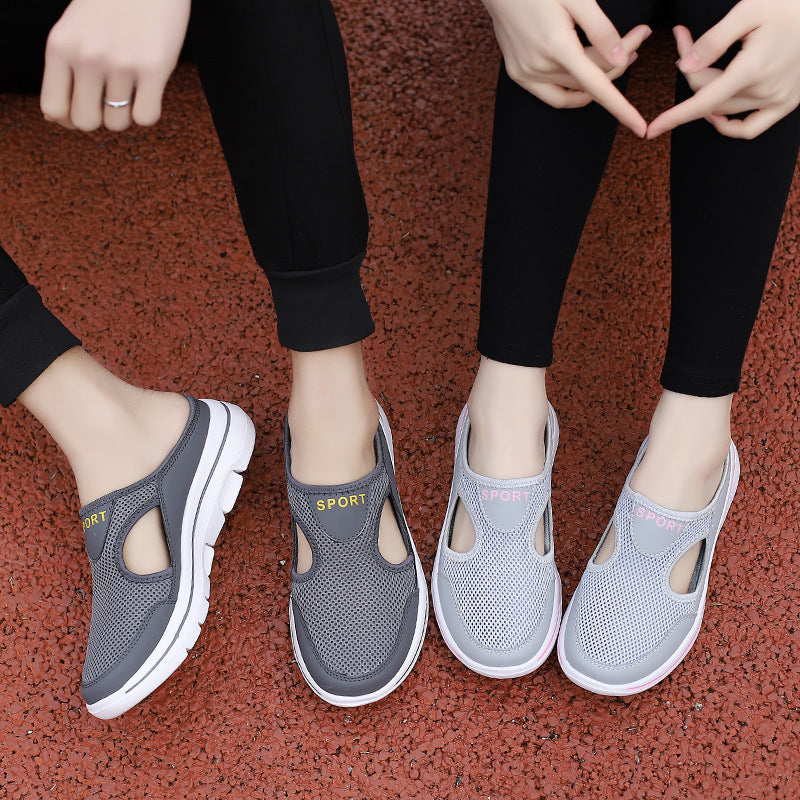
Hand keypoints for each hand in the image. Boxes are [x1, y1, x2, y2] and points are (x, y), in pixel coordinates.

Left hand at [40, 0, 190, 131]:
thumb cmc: (112, 5)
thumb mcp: (77, 30)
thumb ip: (67, 67)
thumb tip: (62, 120)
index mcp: (61, 46)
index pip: (54, 110)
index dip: (70, 118)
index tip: (85, 107)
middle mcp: (87, 57)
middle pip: (86, 122)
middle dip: (99, 117)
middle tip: (110, 100)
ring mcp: (121, 63)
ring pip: (118, 123)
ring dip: (126, 114)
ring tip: (132, 90)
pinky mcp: (154, 68)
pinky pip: (146, 118)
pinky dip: (148, 111)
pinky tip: (150, 90)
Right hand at [482, 0, 650, 136]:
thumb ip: (601, 30)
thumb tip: (621, 59)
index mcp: (557, 47)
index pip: (598, 86)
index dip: (622, 109)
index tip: (640, 129)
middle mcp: (539, 66)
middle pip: (591, 81)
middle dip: (620, 61)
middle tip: (639, 36)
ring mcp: (526, 73)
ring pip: (574, 87)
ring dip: (599, 74)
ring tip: (620, 53)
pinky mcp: (518, 74)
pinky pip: (552, 95)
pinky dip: (573, 92)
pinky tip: (587, 77)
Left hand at [648, 0, 799, 138]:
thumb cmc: (790, 4)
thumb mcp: (749, 11)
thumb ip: (714, 40)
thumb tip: (685, 67)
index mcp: (752, 69)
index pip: (703, 102)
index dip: (674, 117)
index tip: (651, 130)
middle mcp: (765, 90)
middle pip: (710, 99)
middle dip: (692, 73)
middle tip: (685, 40)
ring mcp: (779, 100)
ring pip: (725, 110)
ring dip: (708, 92)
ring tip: (705, 59)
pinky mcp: (787, 103)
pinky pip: (750, 128)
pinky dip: (729, 125)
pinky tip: (716, 112)